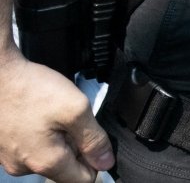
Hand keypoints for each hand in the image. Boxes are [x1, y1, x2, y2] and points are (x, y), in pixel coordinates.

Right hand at [0, 49, 113, 182]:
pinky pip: (30, 149)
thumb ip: (94, 139)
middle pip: (64, 169)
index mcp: (46, 162)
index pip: (83, 179)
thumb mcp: (76, 109)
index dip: (95, 161)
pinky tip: (37, 116)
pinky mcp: (2, 149)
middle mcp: (24, 168)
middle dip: (75, 148)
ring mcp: (10, 159)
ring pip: (46, 158)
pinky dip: (39, 136)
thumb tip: (105, 162)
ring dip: (56, 140)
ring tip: (51, 115)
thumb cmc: (31, 89)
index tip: (93, 139)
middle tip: (71, 121)